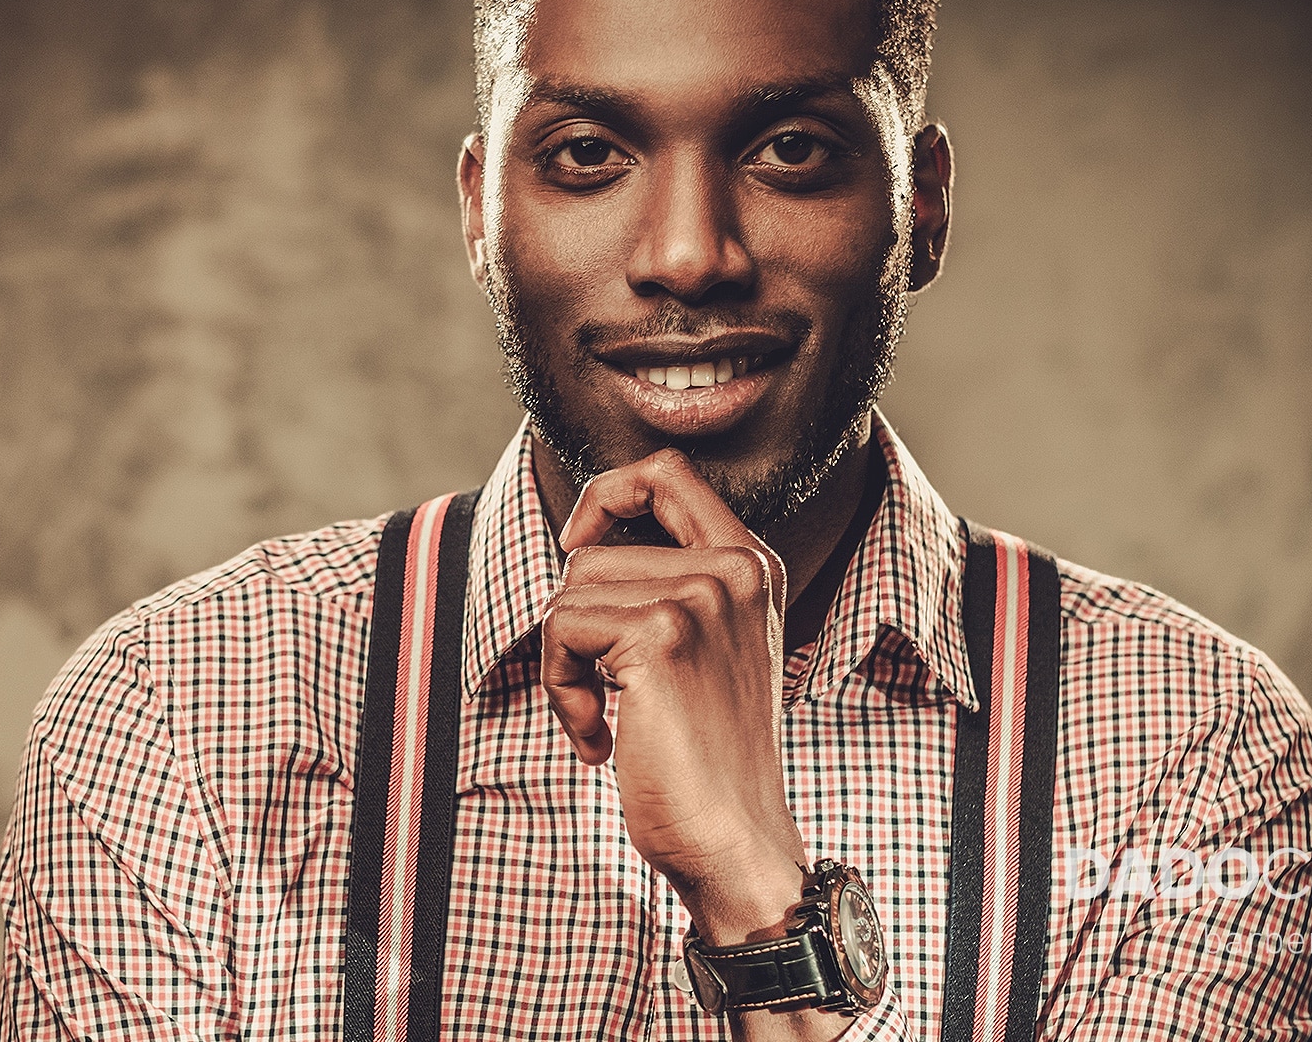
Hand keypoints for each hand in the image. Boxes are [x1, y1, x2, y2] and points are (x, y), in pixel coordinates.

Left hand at [544, 448, 806, 943]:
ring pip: (570, 587)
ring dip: (564, 661)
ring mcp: (702, 597)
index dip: (605, 494)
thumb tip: (584, 543)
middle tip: (600, 688)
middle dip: (575, 620)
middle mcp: (735, 568)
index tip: (582, 546)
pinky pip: (561, 627)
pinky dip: (560, 688)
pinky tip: (600, 738)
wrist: (736, 840)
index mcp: (752, 563)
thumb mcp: (711, 649)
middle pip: (594, 547)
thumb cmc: (709, 758)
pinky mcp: (661, 635)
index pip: (666, 471)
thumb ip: (674, 586)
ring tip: (606, 717)